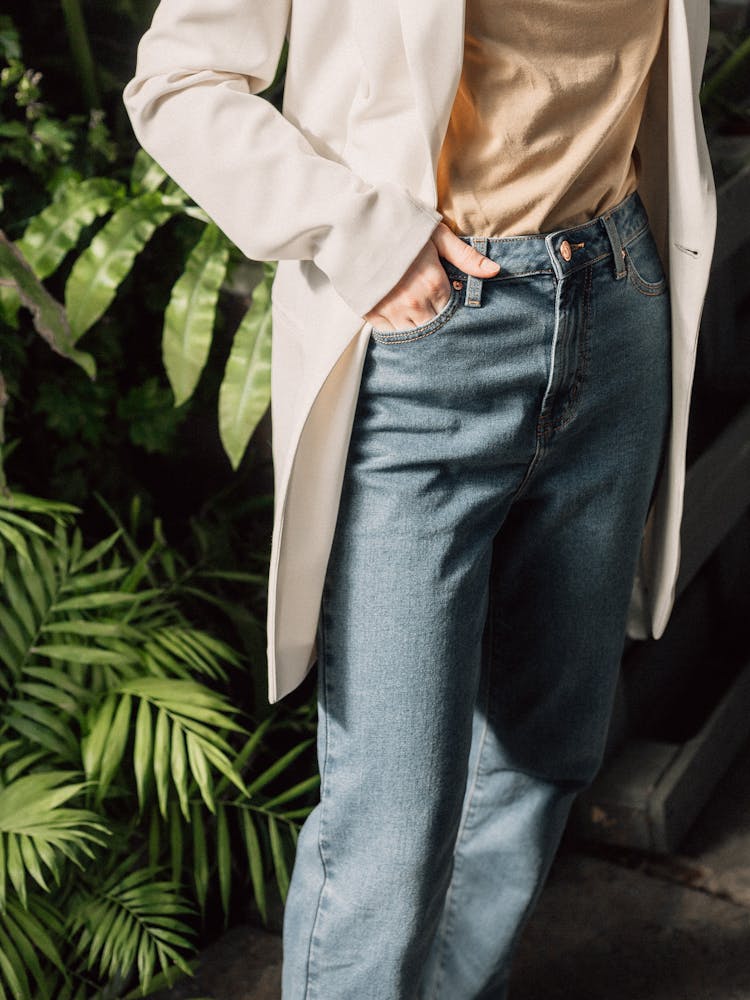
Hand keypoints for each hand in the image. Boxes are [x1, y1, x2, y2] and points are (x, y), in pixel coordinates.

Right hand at [364, 222, 499, 330]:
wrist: (353, 226)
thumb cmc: (397, 226)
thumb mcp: (436, 235)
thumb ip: (466, 256)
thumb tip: (494, 271)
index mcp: (434, 283)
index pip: (452, 311)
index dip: (453, 311)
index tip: (449, 306)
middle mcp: (415, 302)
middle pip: (435, 327)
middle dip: (438, 324)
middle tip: (436, 316)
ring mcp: (393, 311)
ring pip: (414, 335)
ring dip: (419, 330)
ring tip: (419, 320)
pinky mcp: (372, 313)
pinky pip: (391, 334)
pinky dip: (398, 332)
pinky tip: (401, 322)